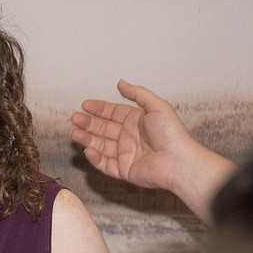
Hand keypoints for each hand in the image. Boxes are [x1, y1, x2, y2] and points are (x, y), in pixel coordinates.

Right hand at [70, 79, 195, 192]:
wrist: (178, 161)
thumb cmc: (171, 133)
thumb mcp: (156, 106)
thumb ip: (138, 93)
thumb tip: (120, 82)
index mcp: (136, 121)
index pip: (113, 113)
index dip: (98, 109)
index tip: (84, 105)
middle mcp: (129, 137)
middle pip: (103, 128)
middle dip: (88, 123)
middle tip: (74, 118)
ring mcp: (125, 154)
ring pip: (100, 146)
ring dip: (87, 139)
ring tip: (74, 134)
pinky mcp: (124, 170)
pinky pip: (105, 164)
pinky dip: (95, 158)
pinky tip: (88, 150)